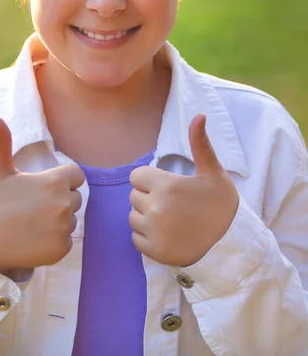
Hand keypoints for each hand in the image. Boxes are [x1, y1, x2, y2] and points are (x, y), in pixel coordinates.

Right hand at [0, 114, 84, 275]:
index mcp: (54, 182)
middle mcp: (63, 205)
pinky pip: (66, 241)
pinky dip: (54, 241)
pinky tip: (33, 239)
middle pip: (74, 197)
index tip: (41, 187)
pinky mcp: (60, 250)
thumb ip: (0, 139)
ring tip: (30, 222)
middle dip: (59, 199)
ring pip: (70, 219)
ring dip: (57, 221)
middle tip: (32, 206)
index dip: (62, 179)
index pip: (76, 175)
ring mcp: (63, 229)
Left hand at [129, 114, 238, 266]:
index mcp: (166, 186)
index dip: (150, 179)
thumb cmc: (222, 205)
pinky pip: (136, 238)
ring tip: (170, 219)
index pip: (136, 176)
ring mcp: (153, 231)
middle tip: (172, 204)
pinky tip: (167, 234)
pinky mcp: (153, 251)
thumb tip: (199, 114)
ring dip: (146, 217)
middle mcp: (155, 208)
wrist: (231, 245)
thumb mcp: (213, 172)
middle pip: (134, 196)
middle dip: (148, 197)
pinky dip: (147, 236)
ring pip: (133, 217)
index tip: (167, 186)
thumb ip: (200, 143)